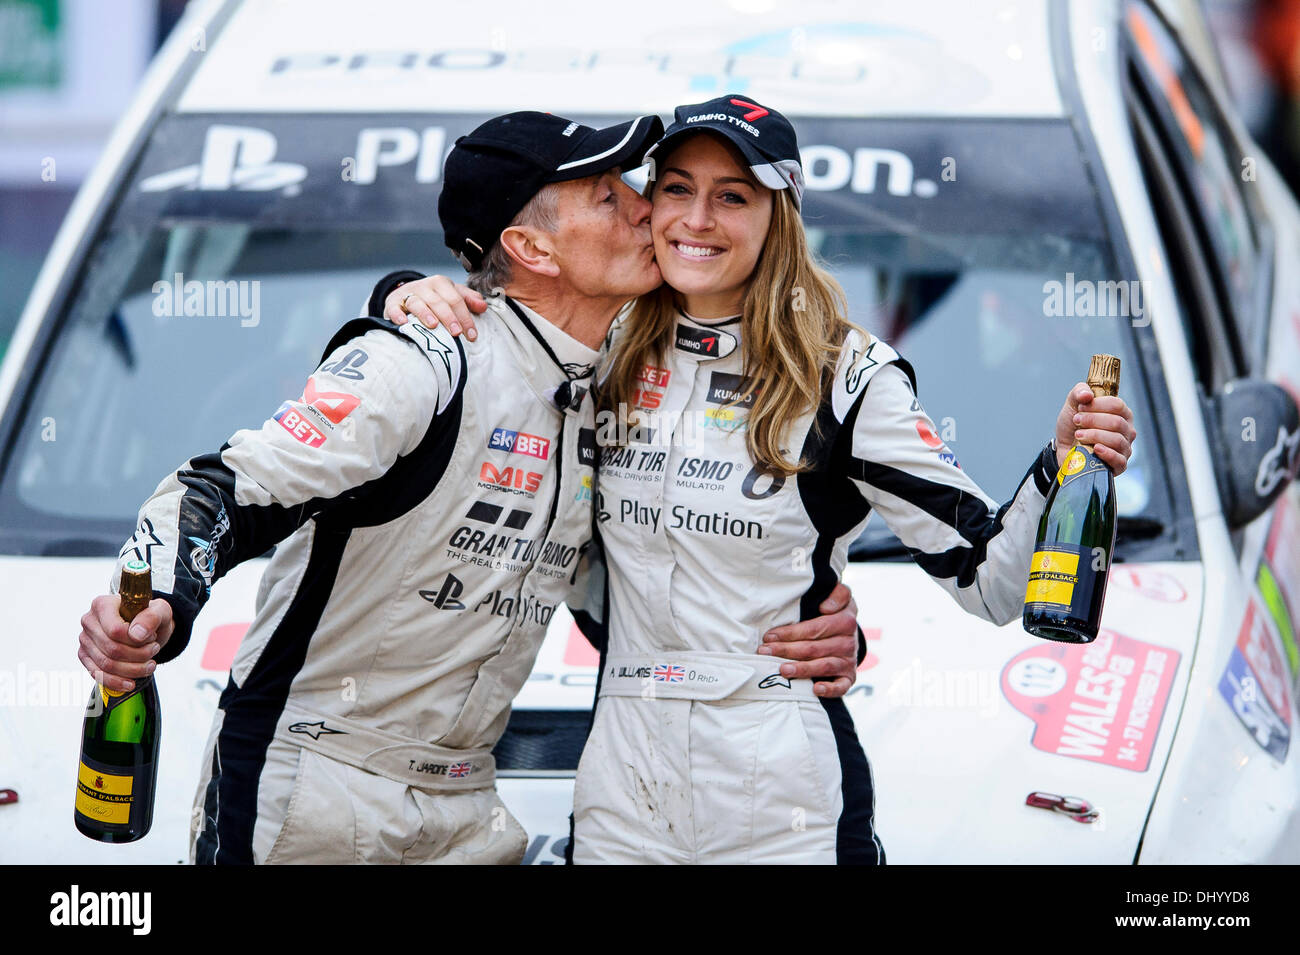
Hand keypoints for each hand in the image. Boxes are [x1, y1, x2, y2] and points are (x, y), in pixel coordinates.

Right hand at [77, 594, 173, 692]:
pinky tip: (130, 683)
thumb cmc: (150, 617)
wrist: (146, 628)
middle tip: (154, 651)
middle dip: (139, 656)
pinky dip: (116, 682)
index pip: (116, 631)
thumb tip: (137, 634)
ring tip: (149, 665)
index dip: (136, 641)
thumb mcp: (160, 610)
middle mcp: (89, 621)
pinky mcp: (86, 656)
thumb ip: (152, 617)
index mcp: (102, 605)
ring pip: (106, 665)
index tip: (152, 638)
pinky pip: (97, 674)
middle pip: (112, 649)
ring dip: (132, 670)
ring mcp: (85, 640)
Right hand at [384, 275, 486, 340]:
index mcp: (441, 283)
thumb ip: (468, 299)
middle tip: (456, 332)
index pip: (456, 300)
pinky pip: (394, 308)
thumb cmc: (434, 297)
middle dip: (449, 317)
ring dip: (425, 314)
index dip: (465, 317)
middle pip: (438, 302)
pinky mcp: (393, 303)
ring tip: (433, 326)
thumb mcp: (452, 294)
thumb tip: (483, 306)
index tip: (472, 335)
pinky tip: (403, 323)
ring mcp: (408, 294)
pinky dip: (397, 314)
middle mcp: (424, 287)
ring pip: (417, 302)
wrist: (405, 293)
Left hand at [757, 581, 858, 697]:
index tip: (769, 636)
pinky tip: (815, 689)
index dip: (790, 633)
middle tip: (765, 652)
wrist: (851, 632)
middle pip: (813, 648)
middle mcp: (848, 642)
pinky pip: (841, 686)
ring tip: (782, 670)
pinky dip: (830, 689)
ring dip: (802, 669)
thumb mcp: (840, 597)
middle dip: (786, 650)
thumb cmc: (835, 613)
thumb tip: (826, 607)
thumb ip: (837, 594)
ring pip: (823, 666)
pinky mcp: (849, 677)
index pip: (814, 628)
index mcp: (845, 621)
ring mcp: (848, 661)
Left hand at [1055, 382, 1136, 474]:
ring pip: (1116, 440)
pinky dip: (1106, 453)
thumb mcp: (1072, 405)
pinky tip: (1095, 449)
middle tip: (1077, 420)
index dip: (1097, 405)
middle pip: (1116, 422)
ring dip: (1094, 435)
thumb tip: (1087, 394)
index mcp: (1121, 413)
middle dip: (1092, 420)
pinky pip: (1119, 460)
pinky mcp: (1119, 465)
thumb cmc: (1073, 426)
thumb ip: (1079, 393)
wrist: (1063, 448)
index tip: (1080, 407)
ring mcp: (1124, 448)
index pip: (1117, 405)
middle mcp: (1127, 430)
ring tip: (1079, 434)